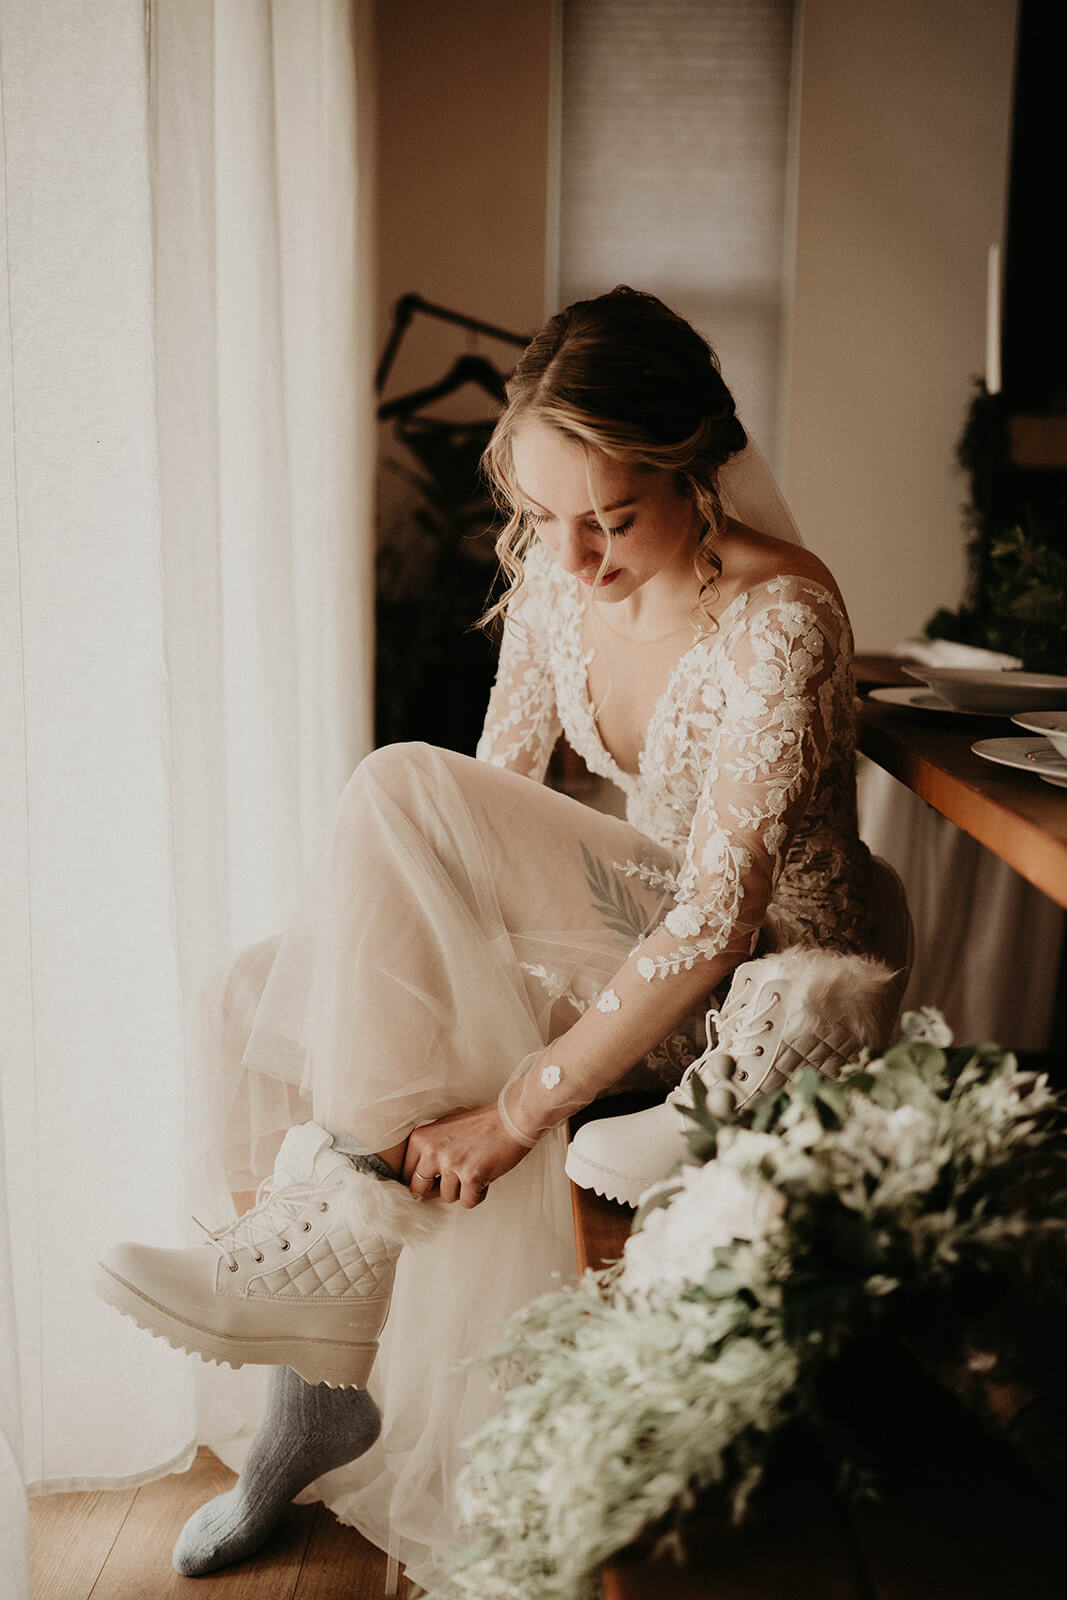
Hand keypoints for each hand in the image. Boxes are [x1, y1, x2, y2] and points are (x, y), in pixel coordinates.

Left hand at [402, 1103, 532, 1207]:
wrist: (512, 1119)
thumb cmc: (481, 1123)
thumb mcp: (445, 1128)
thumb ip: (428, 1149)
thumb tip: (416, 1177)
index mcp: (421, 1137)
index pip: (405, 1172)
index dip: (420, 1179)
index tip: (431, 1180)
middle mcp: (432, 1150)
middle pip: (418, 1190)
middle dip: (435, 1190)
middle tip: (452, 1181)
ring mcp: (451, 1164)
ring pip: (446, 1197)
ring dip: (461, 1190)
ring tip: (475, 1171)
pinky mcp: (471, 1177)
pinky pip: (468, 1202)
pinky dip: (478, 1194)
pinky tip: (486, 1177)